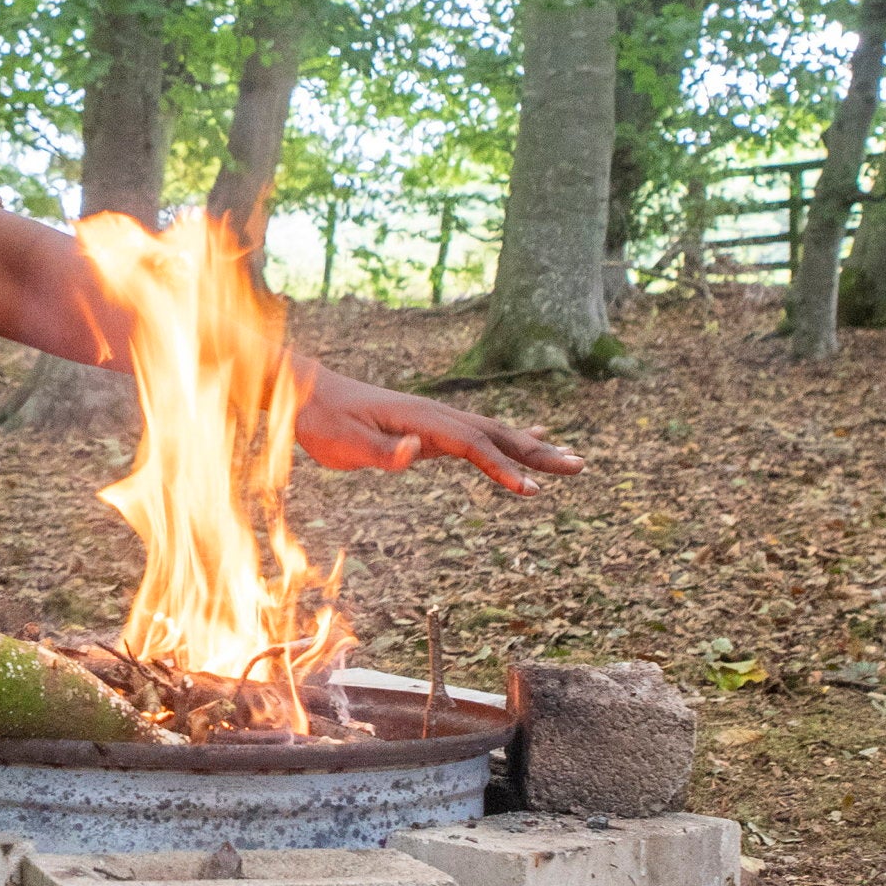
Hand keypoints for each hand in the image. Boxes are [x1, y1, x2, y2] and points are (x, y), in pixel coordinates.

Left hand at [292, 366, 583, 490]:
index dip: (503, 469)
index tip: (532, 492)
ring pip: (495, 433)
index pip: (474, 447)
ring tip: (568, 459)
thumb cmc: (324, 423)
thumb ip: (382, 451)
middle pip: (497, 435)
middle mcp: (437, 415)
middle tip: (579, 467)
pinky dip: (510, 439)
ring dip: (532, 448)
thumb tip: (416, 452)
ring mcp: (437, 419)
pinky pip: (480, 434)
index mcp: (423, 420)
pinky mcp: (432, 427)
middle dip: (538, 454)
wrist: (307, 394)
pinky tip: (531, 438)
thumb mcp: (344, 445)